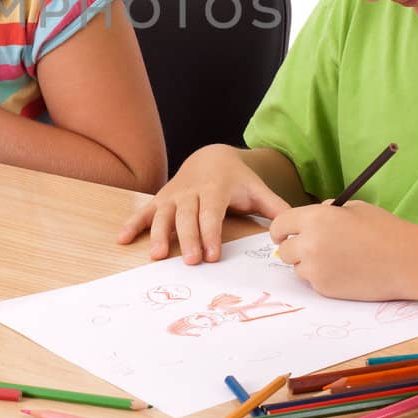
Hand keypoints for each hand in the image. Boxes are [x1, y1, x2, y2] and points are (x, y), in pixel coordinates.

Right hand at [116, 145, 291, 263]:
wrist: (211, 156)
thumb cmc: (237, 180)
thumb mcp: (257, 189)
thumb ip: (275, 207)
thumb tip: (296, 224)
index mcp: (216, 189)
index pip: (212, 213)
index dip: (211, 233)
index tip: (212, 255)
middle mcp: (191, 191)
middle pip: (187, 216)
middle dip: (187, 239)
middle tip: (191, 261)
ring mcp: (173, 195)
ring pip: (164, 214)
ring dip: (158, 234)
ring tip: (156, 256)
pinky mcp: (161, 199)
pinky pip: (144, 212)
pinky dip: (133, 224)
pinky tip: (122, 240)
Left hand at [270, 200, 417, 299]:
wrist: (406, 260)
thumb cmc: (385, 230)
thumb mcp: (353, 208)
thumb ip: (326, 212)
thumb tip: (311, 218)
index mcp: (314, 218)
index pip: (280, 225)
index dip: (280, 230)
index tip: (283, 234)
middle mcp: (310, 244)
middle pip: (285, 250)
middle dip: (295, 248)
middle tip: (313, 248)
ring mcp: (316, 269)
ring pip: (298, 268)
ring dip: (309, 264)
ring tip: (336, 259)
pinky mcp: (325, 288)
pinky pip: (314, 282)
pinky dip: (323, 277)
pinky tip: (344, 271)